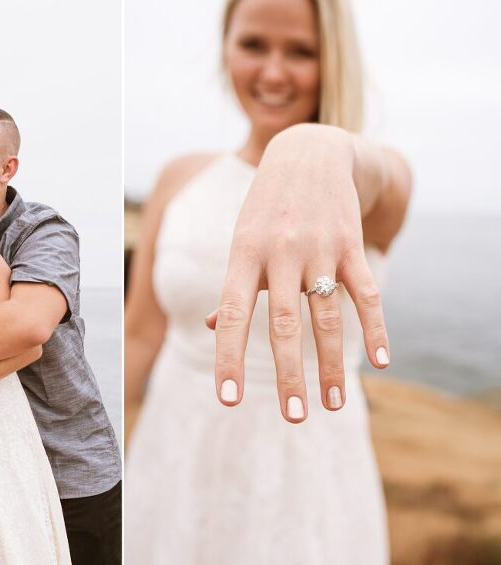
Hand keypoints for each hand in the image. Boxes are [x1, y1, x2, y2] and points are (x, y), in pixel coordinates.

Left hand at [214, 126, 388, 422]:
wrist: (306, 153)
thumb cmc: (264, 208)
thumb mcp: (240, 241)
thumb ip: (231, 287)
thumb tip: (213, 328)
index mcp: (243, 256)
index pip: (232, 315)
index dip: (228, 358)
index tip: (227, 400)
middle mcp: (280, 254)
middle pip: (283, 324)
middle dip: (288, 374)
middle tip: (294, 416)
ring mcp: (318, 249)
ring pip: (328, 316)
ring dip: (332, 364)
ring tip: (333, 404)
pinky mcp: (350, 244)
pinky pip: (366, 292)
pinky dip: (376, 327)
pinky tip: (380, 362)